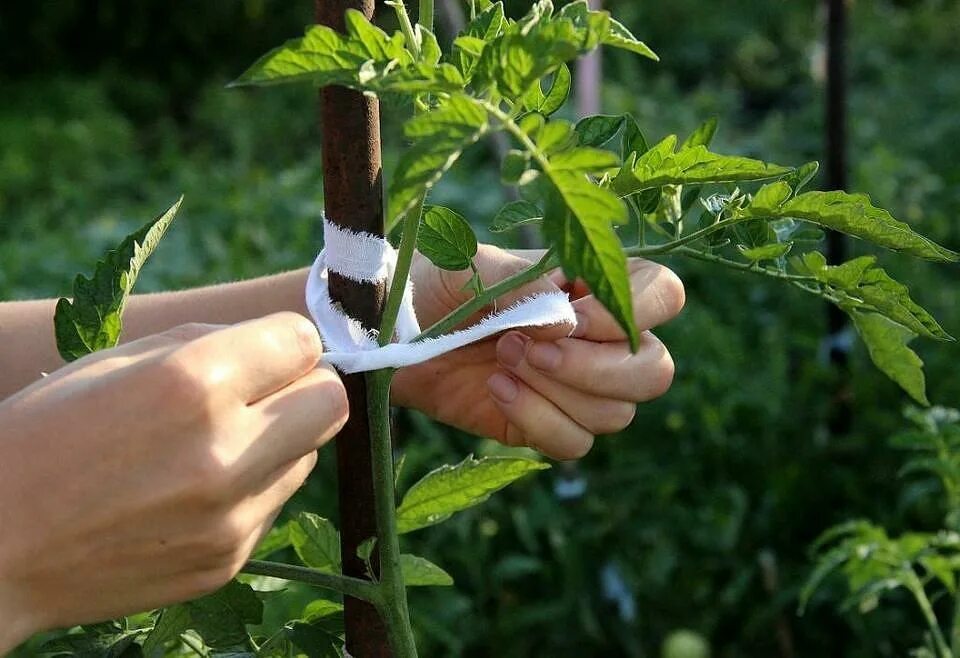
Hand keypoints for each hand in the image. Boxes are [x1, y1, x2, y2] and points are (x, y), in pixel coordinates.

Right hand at [0, 313, 346, 650]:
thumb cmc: (46, 434)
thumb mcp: (116, 361)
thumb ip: (211, 344)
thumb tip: (284, 345)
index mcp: (194, 385)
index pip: (305, 342)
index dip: (287, 341)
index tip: (269, 349)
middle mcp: (224, 454)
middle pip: (331, 402)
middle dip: (306, 387)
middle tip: (266, 391)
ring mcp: (231, 517)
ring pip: (308, 456)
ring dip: (280, 440)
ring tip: (216, 444)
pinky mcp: (228, 560)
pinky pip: (274, 504)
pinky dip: (252, 489)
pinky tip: (195, 491)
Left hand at [393, 246, 683, 459]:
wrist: (390, 331)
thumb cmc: (437, 284)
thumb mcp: (474, 270)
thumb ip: (525, 289)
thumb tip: (568, 325)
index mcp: (594, 285)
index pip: (662, 296)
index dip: (630, 313)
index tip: (570, 316)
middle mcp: (599, 339)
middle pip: (655, 370)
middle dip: (595, 368)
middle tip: (525, 348)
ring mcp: (577, 387)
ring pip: (617, 413)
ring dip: (555, 391)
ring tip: (500, 360)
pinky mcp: (547, 425)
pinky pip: (575, 444)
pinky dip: (537, 422)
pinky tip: (495, 390)